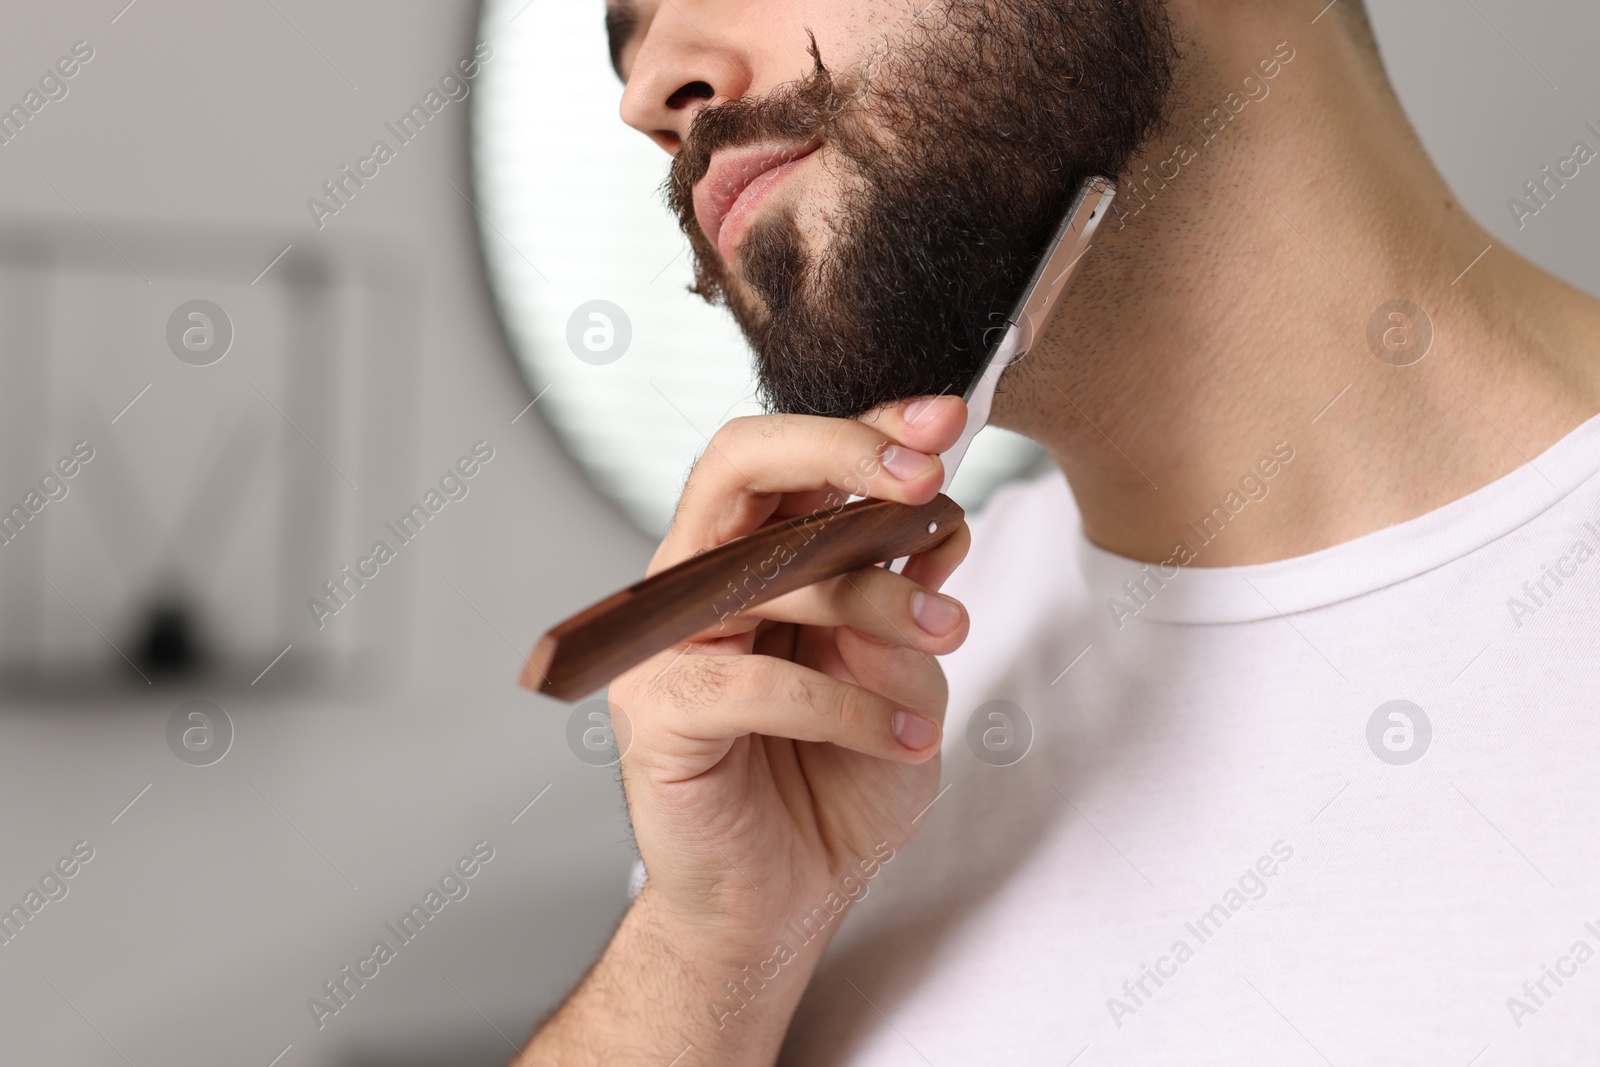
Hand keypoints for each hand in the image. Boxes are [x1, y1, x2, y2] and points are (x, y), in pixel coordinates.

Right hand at [609, 394, 971, 956]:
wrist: (784, 901)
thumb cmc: (836, 785)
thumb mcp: (904, 682)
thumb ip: (906, 607)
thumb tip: (936, 530)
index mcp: (756, 560)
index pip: (795, 463)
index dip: (867, 428)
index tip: (947, 421)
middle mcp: (702, 583)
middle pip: (744, 465)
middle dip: (843, 454)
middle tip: (926, 480)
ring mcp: (668, 642)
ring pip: (763, 568)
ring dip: (874, 597)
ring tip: (946, 640)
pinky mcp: (656, 710)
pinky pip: (758, 682)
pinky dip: (846, 704)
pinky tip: (904, 735)